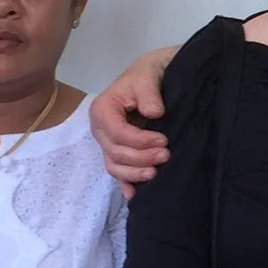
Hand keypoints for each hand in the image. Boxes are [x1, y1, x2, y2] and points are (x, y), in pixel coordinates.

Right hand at [88, 51, 173, 193]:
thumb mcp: (148, 75)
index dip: (139, 141)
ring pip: (115, 166)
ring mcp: (108, 142)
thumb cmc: (148, 73)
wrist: (153, 75)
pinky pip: (117, 172)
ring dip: (135, 173)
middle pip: (115, 153)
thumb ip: (149, 93)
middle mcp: (101, 129)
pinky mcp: (119, 151)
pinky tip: (135, 194)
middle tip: (166, 154)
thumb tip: (154, 114)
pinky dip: (125, 183)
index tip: (163, 140)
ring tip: (156, 172)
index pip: (117, 133)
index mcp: (103, 109)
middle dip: (141, 158)